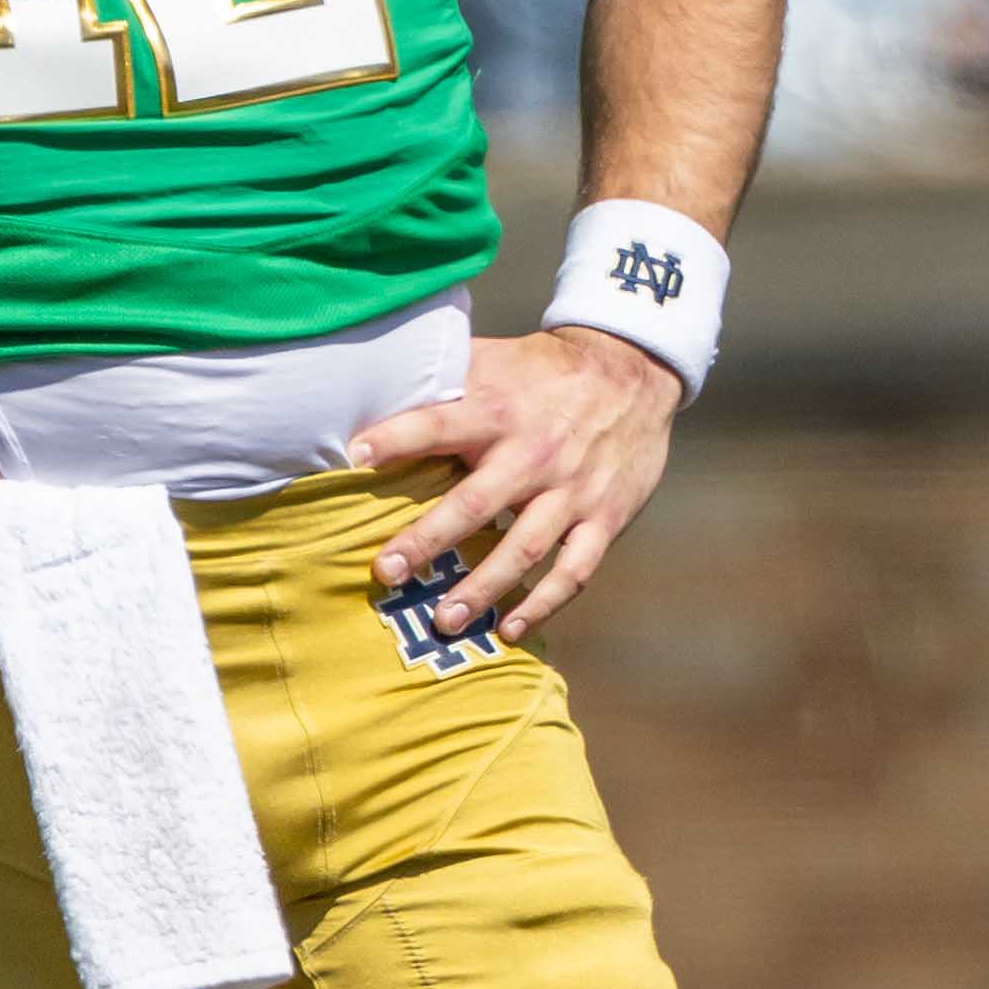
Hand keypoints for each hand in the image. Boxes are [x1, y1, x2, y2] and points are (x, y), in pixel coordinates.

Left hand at [346, 324, 681, 643]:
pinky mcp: (605, 517)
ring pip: (523, 548)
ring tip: (444, 621)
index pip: (438, 423)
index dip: (397, 438)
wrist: (633, 372)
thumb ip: (447, 374)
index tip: (354, 457)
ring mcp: (572, 491)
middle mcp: (533, 454)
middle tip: (386, 574)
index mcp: (499, 410)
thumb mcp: (499, 359)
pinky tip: (510, 630)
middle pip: (475, 503)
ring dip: (483, 589)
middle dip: (428, 540)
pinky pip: (574, 569)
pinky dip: (544, 603)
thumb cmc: (546, 371)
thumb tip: (379, 379)